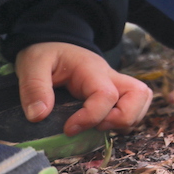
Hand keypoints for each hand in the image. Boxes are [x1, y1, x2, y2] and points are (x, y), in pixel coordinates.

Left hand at [16, 42, 152, 135]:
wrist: (53, 44)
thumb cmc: (45, 54)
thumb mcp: (32, 65)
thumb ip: (34, 88)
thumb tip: (39, 116)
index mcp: (91, 70)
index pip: (106, 95)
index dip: (91, 117)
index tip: (68, 129)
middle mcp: (110, 76)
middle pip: (139, 94)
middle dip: (122, 118)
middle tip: (95, 127)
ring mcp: (115, 84)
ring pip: (141, 101)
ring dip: (126, 120)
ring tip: (98, 127)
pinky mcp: (114, 93)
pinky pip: (134, 106)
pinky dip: (124, 120)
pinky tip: (101, 124)